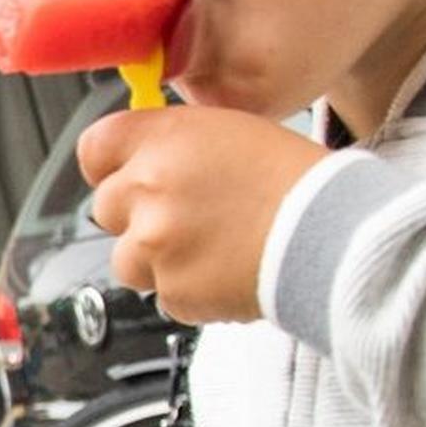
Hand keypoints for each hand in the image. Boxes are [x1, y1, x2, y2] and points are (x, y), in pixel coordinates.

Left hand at [77, 106, 329, 323]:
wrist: (330, 234)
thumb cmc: (296, 180)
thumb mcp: (230, 131)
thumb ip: (176, 143)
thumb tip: (146, 161)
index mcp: (162, 139)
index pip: (95, 148)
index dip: (109, 165)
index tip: (123, 175)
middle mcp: (147, 189)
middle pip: (107, 208)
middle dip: (138, 216)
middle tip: (187, 217)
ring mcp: (154, 244)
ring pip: (127, 259)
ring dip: (158, 259)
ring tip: (212, 248)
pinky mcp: (173, 290)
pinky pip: (165, 295)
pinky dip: (189, 290)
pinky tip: (227, 271)